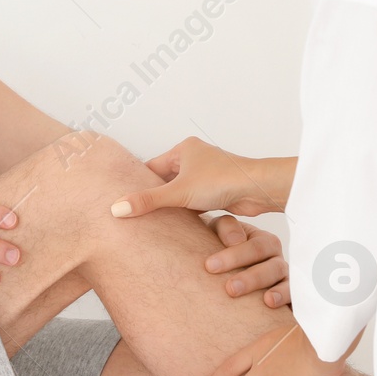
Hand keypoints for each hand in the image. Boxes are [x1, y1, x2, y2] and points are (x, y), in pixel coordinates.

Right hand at [110, 136, 285, 218]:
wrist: (259, 190)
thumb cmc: (224, 181)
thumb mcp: (179, 192)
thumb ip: (148, 201)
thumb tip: (118, 208)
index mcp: (184, 150)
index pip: (151, 168)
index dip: (138, 185)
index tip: (124, 200)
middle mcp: (194, 159)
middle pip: (165, 181)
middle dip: (154, 197)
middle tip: (135, 215)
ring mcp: (206, 176)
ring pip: (180, 193)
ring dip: (171, 207)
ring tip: (154, 222)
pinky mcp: (217, 191)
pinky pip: (194, 202)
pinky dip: (186, 212)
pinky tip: (178, 226)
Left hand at [204, 215, 289, 306]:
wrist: (221, 270)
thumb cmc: (218, 247)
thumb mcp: (218, 232)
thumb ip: (225, 228)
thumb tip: (235, 240)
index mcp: (264, 242)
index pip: (256, 247)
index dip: (235, 256)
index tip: (210, 266)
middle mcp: (277, 262)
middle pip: (273, 268)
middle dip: (252, 278)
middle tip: (230, 289)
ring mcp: (284, 282)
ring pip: (288, 285)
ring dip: (279, 292)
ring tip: (268, 301)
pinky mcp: (287, 302)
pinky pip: (294, 304)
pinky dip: (291, 306)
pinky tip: (281, 311)